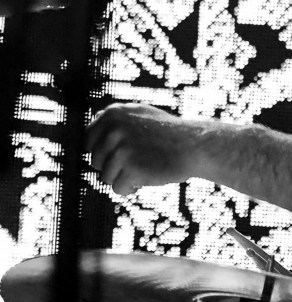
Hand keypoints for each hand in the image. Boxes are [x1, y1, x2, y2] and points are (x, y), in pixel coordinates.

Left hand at [87, 103, 207, 194]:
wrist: (194, 145)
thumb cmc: (168, 134)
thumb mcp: (140, 116)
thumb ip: (114, 122)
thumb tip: (87, 135)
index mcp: (112, 113)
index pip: (88, 140)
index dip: (103, 151)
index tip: (121, 153)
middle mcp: (113, 128)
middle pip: (95, 161)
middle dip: (113, 166)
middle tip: (137, 160)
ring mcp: (121, 148)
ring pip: (105, 177)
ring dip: (123, 177)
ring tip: (144, 167)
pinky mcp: (130, 168)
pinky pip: (118, 188)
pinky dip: (131, 188)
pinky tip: (146, 177)